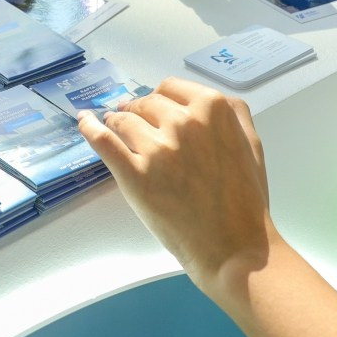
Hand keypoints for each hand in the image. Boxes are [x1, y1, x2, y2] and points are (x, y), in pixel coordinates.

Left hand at [77, 78, 278, 294]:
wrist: (234, 248)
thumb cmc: (246, 200)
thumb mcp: (252, 145)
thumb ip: (234, 113)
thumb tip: (203, 99)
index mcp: (213, 109)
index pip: (170, 88)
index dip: (160, 100)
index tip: (154, 112)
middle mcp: (183, 122)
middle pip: (145, 103)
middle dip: (139, 112)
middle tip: (137, 127)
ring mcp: (157, 149)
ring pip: (123, 121)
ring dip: (117, 123)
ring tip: (115, 130)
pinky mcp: (135, 175)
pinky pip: (103, 141)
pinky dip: (89, 128)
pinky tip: (83, 121)